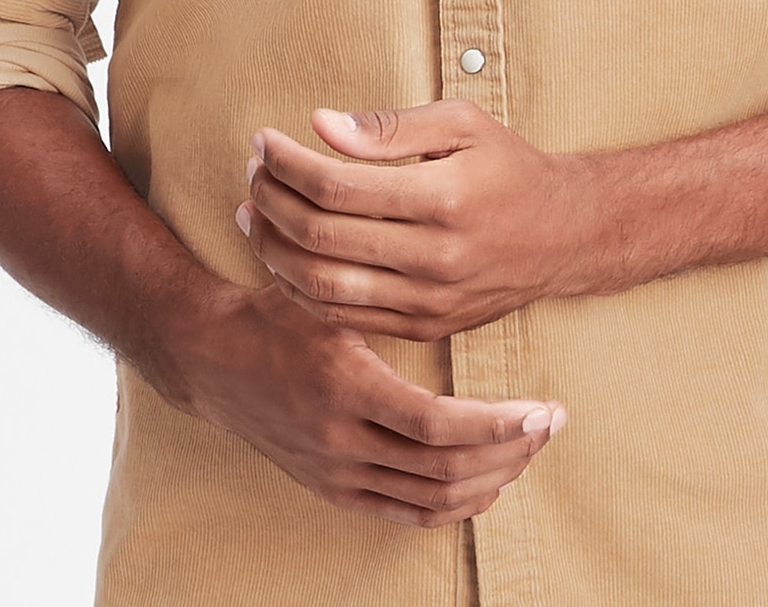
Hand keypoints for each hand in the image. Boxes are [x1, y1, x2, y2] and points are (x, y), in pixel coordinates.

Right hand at [172, 282, 565, 526]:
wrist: (214, 359)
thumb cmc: (278, 310)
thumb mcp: (326, 289)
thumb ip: (378, 285)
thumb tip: (448, 254)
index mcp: (346, 385)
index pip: (437, 426)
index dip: (497, 425)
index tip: (543, 408)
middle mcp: (341, 438)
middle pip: (446, 470)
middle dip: (510, 451)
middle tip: (552, 423)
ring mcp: (336, 471)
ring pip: (432, 498)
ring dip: (491, 478)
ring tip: (528, 446)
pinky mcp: (334, 489)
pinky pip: (406, 514)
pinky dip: (453, 505)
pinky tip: (487, 481)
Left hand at [237, 100, 596, 339]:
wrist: (563, 236)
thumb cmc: (507, 167)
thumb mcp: (461, 123)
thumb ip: (390, 126)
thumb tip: (322, 126)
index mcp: (442, 198)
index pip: (336, 185)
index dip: (287, 163)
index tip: (263, 141)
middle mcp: (433, 257)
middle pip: (320, 237)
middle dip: (271, 201)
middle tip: (251, 173)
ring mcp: (427, 301)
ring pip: (323, 286)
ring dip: (273, 249)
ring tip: (252, 214)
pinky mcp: (424, 328)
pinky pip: (344, 317)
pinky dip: (301, 289)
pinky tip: (283, 257)